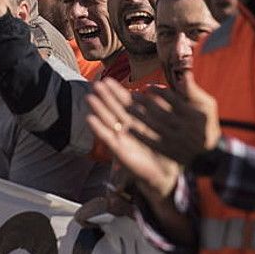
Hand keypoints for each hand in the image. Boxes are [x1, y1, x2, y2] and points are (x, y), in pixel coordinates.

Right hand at [86, 78, 182, 199]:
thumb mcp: (164, 127)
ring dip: (98, 109)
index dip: (116, 91)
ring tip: (89, 97)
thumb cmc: (164, 151)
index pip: (125, 102)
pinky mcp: (118, 151)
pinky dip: (98, 129)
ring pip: (108, 121)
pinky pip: (107, 138)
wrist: (163, 173)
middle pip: (113, 109)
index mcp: (138, 121)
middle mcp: (127, 128)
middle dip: (105, 97)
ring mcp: (121, 138)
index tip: (107, 79)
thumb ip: (161, 109)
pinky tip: (90, 119)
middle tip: (95, 84)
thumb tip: (159, 91)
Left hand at [128, 80, 220, 167]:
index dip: (159, 92)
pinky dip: (141, 136)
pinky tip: (129, 129)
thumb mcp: (207, 105)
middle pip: (161, 113)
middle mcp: (183, 126)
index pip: (173, 100)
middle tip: (132, 94)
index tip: (148, 86)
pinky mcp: (169, 151)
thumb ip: (193, 91)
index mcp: (192, 114)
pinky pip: (153, 143)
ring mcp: (176, 140)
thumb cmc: (207, 123)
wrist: (210, 153)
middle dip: (145, 103)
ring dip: (141, 117)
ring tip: (129, 108)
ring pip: (155, 126)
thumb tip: (184, 74)